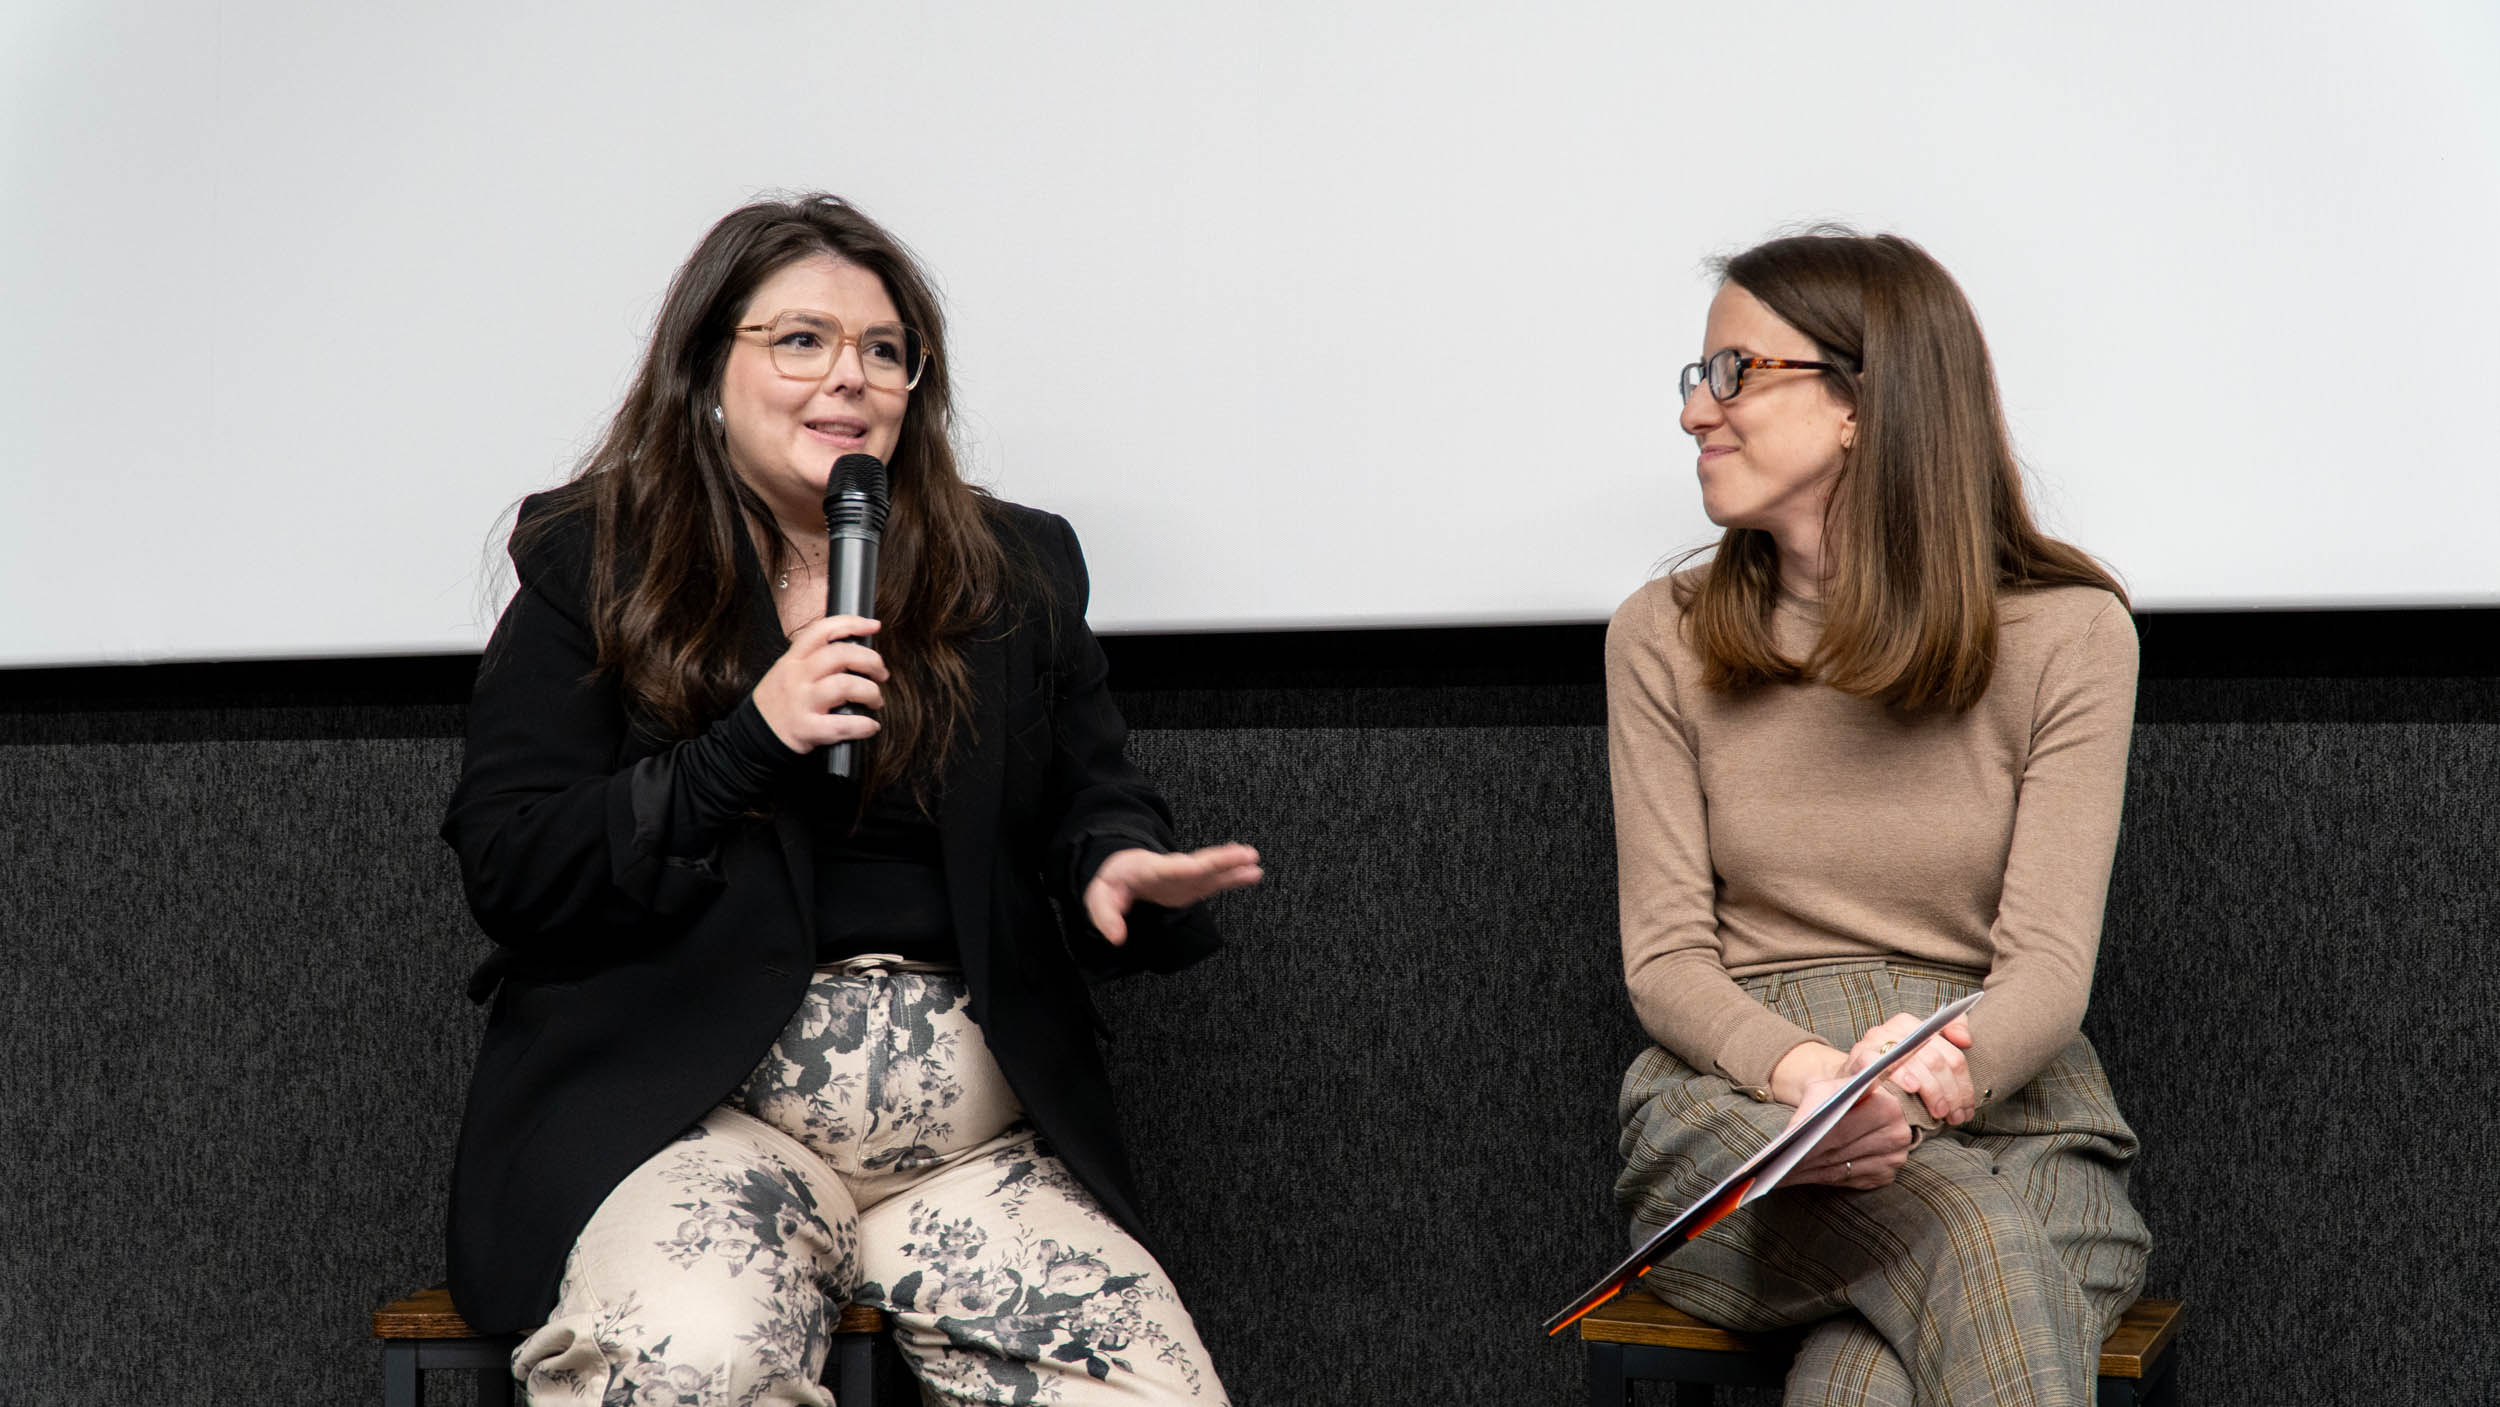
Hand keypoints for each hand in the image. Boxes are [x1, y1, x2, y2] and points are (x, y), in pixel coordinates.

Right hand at [751, 616, 887, 752]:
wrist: (753, 739)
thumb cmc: (779, 704)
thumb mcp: (786, 672)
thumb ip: (812, 659)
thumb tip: (854, 651)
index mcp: (793, 659)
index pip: (822, 630)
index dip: (852, 623)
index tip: (874, 626)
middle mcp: (796, 676)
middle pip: (841, 655)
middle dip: (871, 661)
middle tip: (881, 673)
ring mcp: (800, 702)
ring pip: (845, 685)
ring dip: (870, 692)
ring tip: (875, 701)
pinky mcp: (806, 729)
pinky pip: (842, 724)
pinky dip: (863, 725)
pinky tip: (870, 726)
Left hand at [1081, 844, 1263, 944]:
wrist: (1123, 869)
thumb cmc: (1112, 881)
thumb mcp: (1099, 897)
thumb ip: (1106, 916)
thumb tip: (1118, 938)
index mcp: (1151, 869)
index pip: (1172, 869)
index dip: (1189, 867)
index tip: (1203, 866)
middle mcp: (1174, 870)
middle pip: (1201, 863)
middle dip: (1222, 859)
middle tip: (1245, 854)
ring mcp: (1186, 876)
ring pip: (1213, 870)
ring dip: (1233, 867)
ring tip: (1255, 864)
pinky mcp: (1193, 884)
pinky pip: (1216, 879)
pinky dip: (1234, 877)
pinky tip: (1252, 874)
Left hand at [1777, 1073, 1915, 1189]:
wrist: (1858, 1099)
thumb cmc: (1839, 1091)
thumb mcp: (1827, 1086)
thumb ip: (1814, 1103)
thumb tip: (1794, 1132)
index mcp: (1888, 1107)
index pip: (1842, 1129)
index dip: (1813, 1138)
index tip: (1788, 1147)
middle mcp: (1898, 1135)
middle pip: (1841, 1151)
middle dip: (1808, 1157)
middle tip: (1779, 1164)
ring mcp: (1894, 1159)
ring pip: (1844, 1169)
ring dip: (1812, 1172)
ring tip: (1784, 1172)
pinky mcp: (1886, 1175)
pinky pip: (1850, 1181)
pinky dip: (1824, 1179)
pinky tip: (1803, 1175)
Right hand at [1848, 1012, 1976, 1125]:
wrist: (1851, 1081)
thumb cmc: (1891, 1071)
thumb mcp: (1919, 1055)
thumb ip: (1947, 1038)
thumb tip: (1965, 1040)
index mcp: (1913, 1026)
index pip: (1950, 1053)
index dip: (1963, 1083)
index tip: (1966, 1107)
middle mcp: (1893, 1029)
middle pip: (1935, 1060)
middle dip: (1950, 1092)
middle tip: (1955, 1116)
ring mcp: (1875, 1041)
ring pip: (1916, 1062)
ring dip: (1933, 1091)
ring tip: (1939, 1113)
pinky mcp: (1859, 1056)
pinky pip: (1885, 1064)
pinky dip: (1901, 1075)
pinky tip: (1912, 1089)